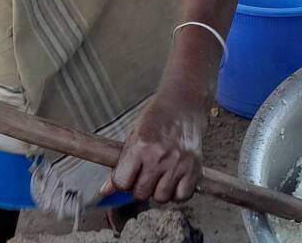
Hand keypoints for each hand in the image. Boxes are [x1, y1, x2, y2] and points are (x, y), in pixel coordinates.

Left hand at [103, 86, 205, 203]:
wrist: (182, 103)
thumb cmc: (156, 117)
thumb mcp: (133, 136)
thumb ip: (121, 164)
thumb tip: (106, 191)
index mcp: (140, 147)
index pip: (122, 183)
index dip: (122, 182)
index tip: (126, 176)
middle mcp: (159, 156)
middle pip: (141, 193)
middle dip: (140, 187)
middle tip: (145, 174)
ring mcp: (178, 163)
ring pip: (161, 197)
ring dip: (159, 191)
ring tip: (160, 176)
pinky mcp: (194, 167)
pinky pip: (182, 195)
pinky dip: (178, 193)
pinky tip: (174, 179)